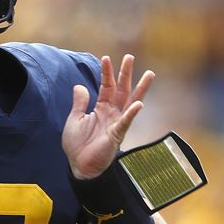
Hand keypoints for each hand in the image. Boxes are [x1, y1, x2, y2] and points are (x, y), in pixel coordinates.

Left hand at [62, 54, 153, 179]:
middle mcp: (112, 113)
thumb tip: (80, 85)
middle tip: (130, 57)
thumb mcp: (74, 119)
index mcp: (101, 108)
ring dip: (140, 89)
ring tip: (149, 74)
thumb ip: (79, 103)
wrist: (79, 166)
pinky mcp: (117, 135)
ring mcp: (116, 123)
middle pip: (121, 89)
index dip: (106, 73)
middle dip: (125, 74)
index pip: (106, 86)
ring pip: (131, 102)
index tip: (106, 58)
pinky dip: (131, 113)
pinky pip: (126, 122)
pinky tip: (139, 104)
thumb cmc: (78, 145)